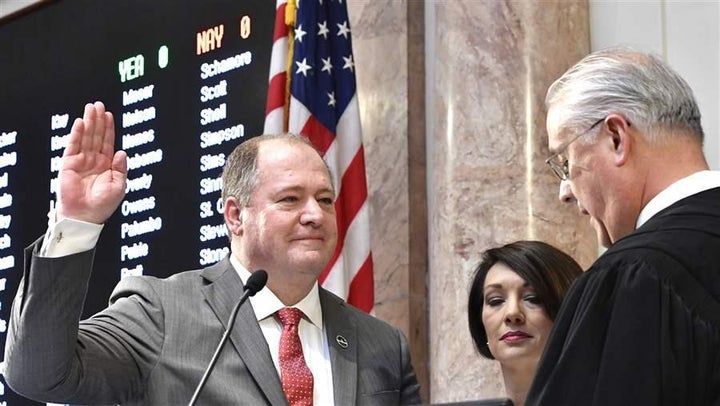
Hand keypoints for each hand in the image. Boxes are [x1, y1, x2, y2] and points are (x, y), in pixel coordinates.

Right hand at [56, 102, 126, 223]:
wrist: (85, 216)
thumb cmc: (103, 205)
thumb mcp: (119, 186)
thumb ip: (120, 168)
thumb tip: (122, 151)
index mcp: (106, 165)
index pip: (107, 142)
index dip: (108, 128)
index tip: (109, 114)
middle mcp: (93, 160)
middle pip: (96, 135)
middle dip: (97, 120)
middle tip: (98, 105)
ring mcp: (81, 161)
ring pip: (85, 137)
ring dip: (88, 122)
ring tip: (90, 108)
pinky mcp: (69, 164)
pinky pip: (73, 146)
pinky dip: (76, 134)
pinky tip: (80, 123)